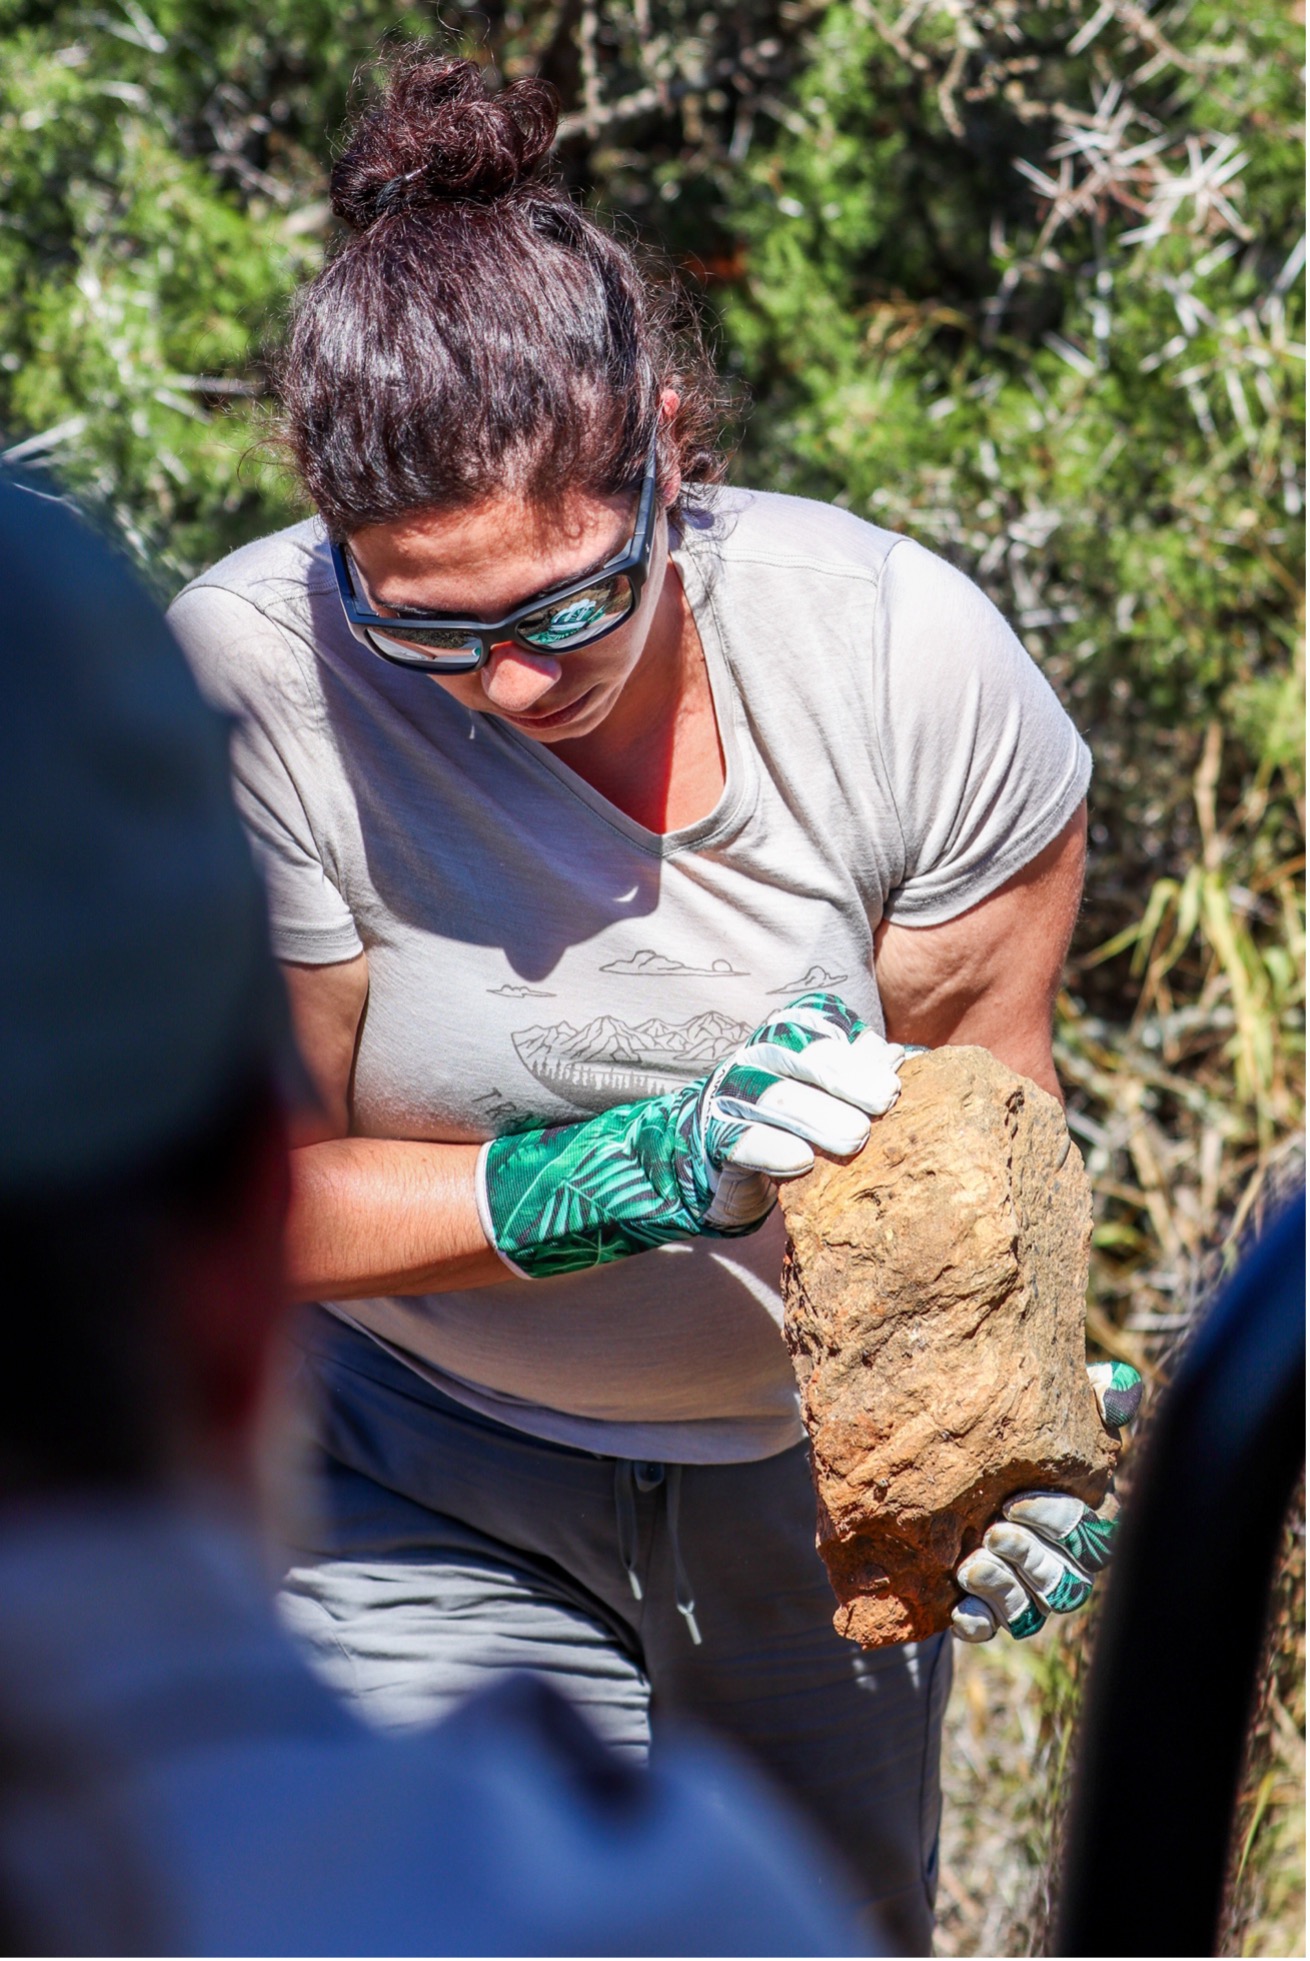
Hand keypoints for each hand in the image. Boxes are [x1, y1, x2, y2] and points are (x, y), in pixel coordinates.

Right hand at [478, 990, 904, 1278]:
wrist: (690, 1170)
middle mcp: (751, 1064)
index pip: (816, 1025)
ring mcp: (724, 1101)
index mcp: (779, 1044)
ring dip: (816, 1114)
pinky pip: (736, 1142)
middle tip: (888, 1100)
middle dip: (844, 1074)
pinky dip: (769, 1150)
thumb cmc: (771, 1133)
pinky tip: (800, 1165)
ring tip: (857, 1139)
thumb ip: (850, 1078)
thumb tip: (900, 1058)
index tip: (899, 1070)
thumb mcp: (814, 1102)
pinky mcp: (707, 1144)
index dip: (854, 1042)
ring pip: (771, 1096)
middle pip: (798, 1055)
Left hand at [950, 1361, 1143, 1642]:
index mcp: (1082, 1522)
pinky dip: (976, 1620)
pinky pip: (988, 1628)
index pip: (1091, 1536)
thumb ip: (1093, 1400)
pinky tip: (958, 1606)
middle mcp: (1059, 1564)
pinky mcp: (984, 1609)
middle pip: (1066, 1582)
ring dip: (1004, 1590)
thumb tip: (1121, 1385)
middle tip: (994, 1531)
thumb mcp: (1052, 1412)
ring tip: (970, 1565)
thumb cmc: (1016, 1436)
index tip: (1016, 1499)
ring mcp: (1024, 1592)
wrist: (945, 1471)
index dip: (1057, 1522)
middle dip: (1031, 1558)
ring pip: (1030, 1611)